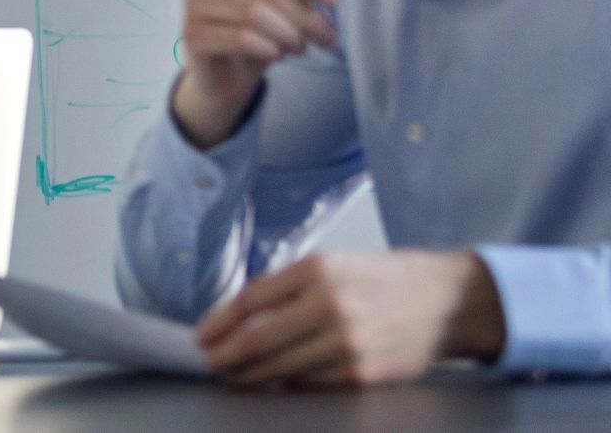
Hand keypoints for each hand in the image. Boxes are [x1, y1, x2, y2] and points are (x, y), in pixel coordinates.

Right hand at [172, 0, 339, 148]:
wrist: (229, 76)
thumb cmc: (262, 31)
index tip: (333, 0)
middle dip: (305, 17)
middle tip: (324, 38)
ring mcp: (196, 1)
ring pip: (255, 13)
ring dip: (288, 35)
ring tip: (298, 47)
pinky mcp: (192, 32)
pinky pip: (240, 37)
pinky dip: (267, 48)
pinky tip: (275, 55)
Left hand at [197, 250, 505, 386]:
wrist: (447, 301)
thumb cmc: (383, 279)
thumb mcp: (333, 264)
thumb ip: (288, 286)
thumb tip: (240, 314)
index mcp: (316, 270)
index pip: (250, 301)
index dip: (218, 322)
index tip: (201, 337)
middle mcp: (329, 305)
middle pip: (258, 338)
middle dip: (225, 355)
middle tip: (209, 364)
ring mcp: (347, 342)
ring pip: (281, 366)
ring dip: (249, 374)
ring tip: (232, 376)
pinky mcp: (362, 373)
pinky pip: (310, 383)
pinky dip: (286, 383)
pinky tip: (272, 382)